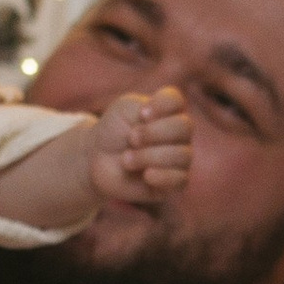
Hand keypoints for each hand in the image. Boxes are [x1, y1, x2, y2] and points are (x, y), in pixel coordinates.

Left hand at [87, 84, 191, 206]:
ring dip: (149, 156)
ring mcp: (180, 158)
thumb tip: (165, 132)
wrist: (98, 160)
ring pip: (182, 155)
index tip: (141, 114)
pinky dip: (162, 176)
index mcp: (168, 111)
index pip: (176, 101)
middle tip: (131, 139)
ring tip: (126, 160)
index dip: (161, 106)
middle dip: (153, 133)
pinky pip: (181, 180)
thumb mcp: (123, 109)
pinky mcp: (175, 182)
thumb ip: (143, 106)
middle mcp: (179, 134)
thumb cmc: (113, 131)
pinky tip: (146, 175)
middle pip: (184, 127)